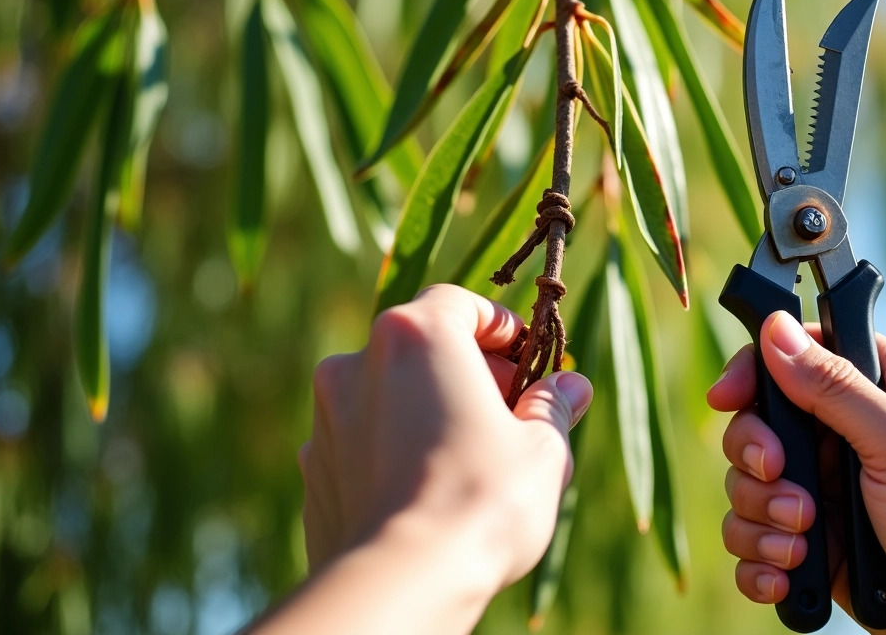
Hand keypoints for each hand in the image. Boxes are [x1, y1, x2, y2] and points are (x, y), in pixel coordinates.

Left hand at [275, 284, 591, 633]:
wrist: (402, 580)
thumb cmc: (482, 499)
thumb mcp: (543, 448)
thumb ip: (554, 406)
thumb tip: (572, 387)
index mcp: (418, 334)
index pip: (461, 303)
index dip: (502, 328)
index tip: (531, 360)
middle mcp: (359, 361)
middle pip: (422, 345)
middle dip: (468, 371)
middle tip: (512, 411)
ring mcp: (327, 415)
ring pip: (389, 393)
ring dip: (428, 409)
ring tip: (473, 455)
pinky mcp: (314, 465)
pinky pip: (364, 439)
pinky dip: (395, 448)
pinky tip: (430, 488)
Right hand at [707, 312, 885, 631]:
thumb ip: (835, 387)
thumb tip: (776, 331)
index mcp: (883, 387)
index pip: (798, 353)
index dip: (755, 370)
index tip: (727, 398)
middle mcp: (849, 432)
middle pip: (757, 421)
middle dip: (755, 458)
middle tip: (780, 478)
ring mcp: (827, 488)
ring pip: (746, 484)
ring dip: (761, 517)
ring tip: (802, 542)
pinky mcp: (814, 540)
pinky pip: (754, 539)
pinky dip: (759, 559)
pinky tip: (787, 574)